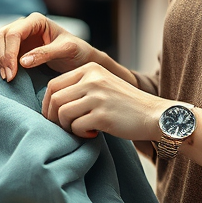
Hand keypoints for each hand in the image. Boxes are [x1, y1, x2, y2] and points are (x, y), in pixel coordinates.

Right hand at [0, 13, 95, 81]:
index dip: (9, 53)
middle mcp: (23, 25)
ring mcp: (16, 36)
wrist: (79, 59)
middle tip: (8, 78)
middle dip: (0, 57)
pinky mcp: (12, 47)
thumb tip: (22, 61)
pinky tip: (4, 72)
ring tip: (6, 77)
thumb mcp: (67, 50)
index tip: (12, 74)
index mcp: (36, 20)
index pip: (13, 33)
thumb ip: (46, 53)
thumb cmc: (77, 51)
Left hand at [41, 62, 165, 140]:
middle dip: (54, 118)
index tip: (53, 117)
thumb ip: (79, 87)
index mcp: (90, 68)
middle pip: (54, 99)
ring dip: (68, 127)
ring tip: (82, 129)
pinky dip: (81, 134)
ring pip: (63, 114)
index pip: (53, 84)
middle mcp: (92, 78)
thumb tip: (49, 103)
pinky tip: (93, 134)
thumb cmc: (125, 105)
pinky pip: (76, 127)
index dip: (47, 104)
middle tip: (65, 127)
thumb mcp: (102, 85)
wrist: (154, 115)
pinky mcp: (102, 115)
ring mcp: (98, 96)